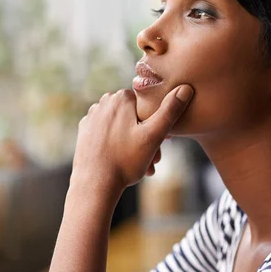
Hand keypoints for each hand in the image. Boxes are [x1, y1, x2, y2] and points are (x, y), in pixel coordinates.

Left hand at [71, 85, 193, 194]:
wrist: (94, 184)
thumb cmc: (125, 161)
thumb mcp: (153, 136)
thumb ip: (170, 111)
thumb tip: (185, 88)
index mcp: (121, 97)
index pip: (148, 106)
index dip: (158, 125)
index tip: (164, 144)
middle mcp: (104, 101)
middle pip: (135, 116)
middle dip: (147, 136)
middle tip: (155, 160)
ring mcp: (92, 115)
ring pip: (122, 125)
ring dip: (134, 142)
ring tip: (142, 165)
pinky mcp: (85, 129)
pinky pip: (108, 132)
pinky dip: (117, 143)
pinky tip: (123, 160)